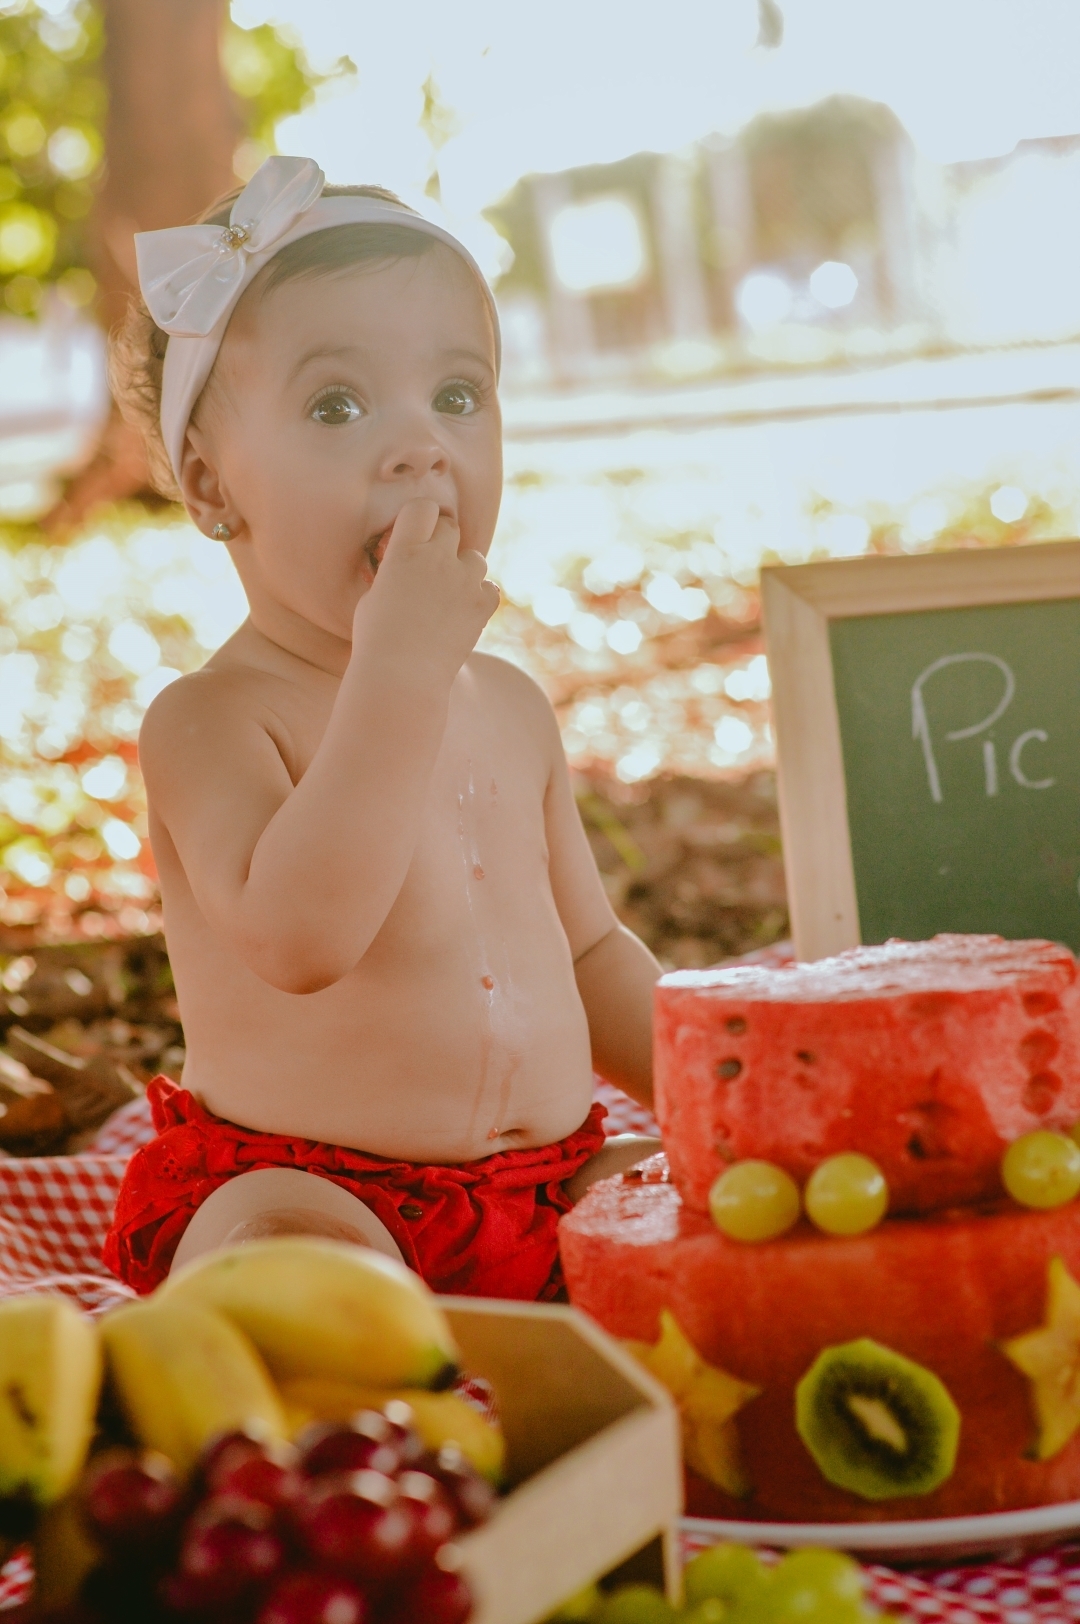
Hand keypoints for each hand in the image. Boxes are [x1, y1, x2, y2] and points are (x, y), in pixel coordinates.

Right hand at [353, 499, 498, 682]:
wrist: (402, 675)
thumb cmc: (376, 639)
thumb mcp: (372, 596)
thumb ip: (393, 573)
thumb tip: (402, 568)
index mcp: (404, 552)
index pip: (421, 508)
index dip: (420, 518)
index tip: (415, 533)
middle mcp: (437, 559)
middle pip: (450, 527)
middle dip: (442, 540)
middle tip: (431, 564)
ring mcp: (464, 581)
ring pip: (475, 557)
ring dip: (464, 568)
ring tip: (449, 592)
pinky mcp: (482, 606)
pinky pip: (491, 588)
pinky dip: (481, 596)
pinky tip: (465, 610)